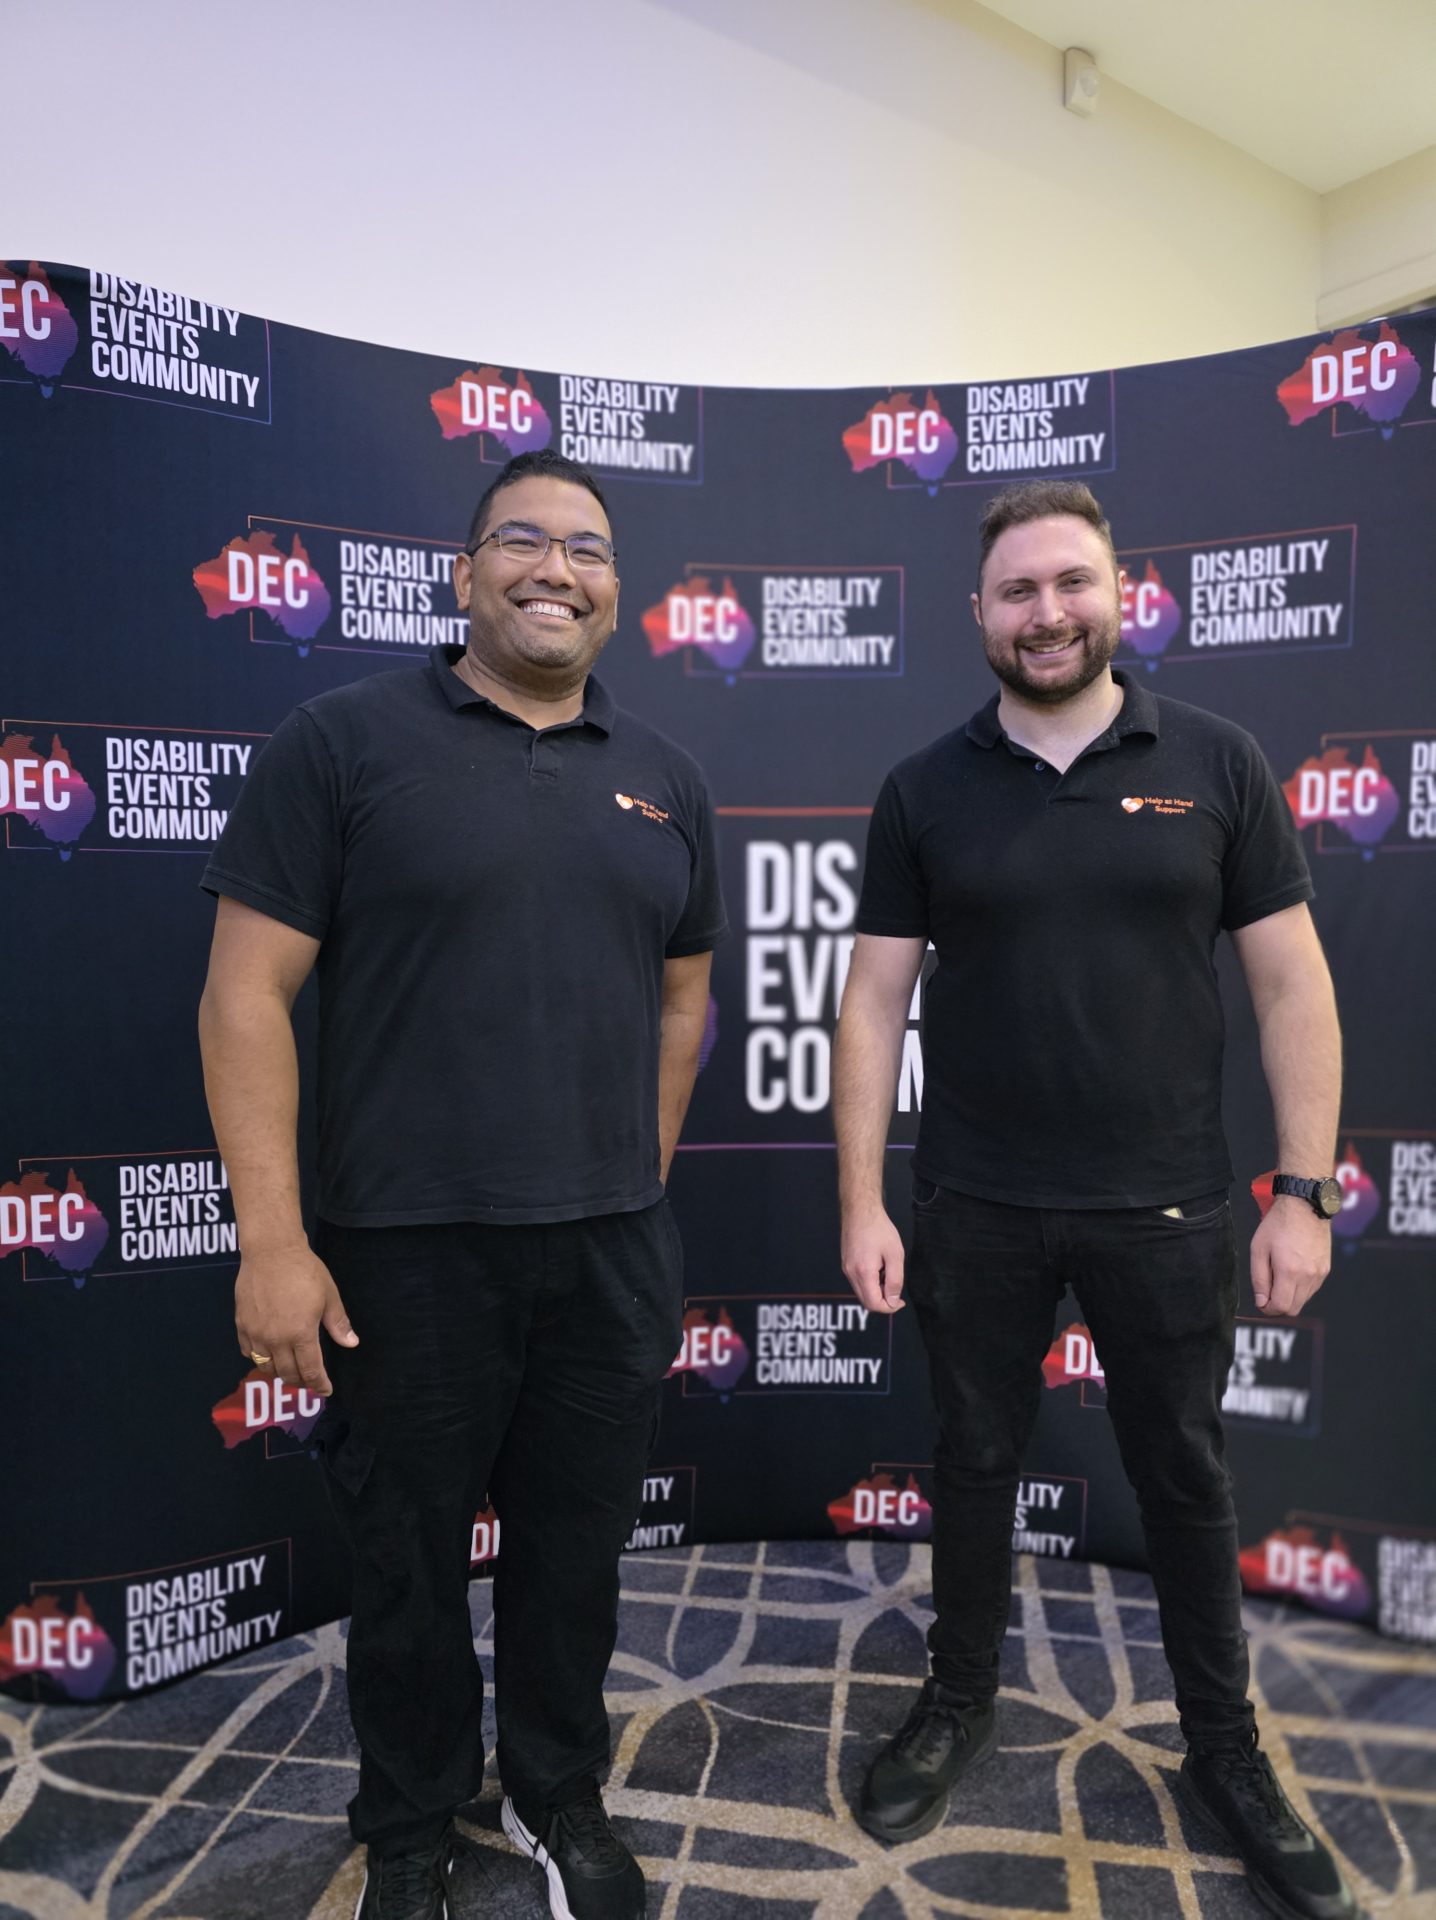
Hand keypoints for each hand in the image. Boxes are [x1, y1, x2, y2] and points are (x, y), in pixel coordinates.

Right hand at [235, 1242, 357, 1394]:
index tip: (326, 1390)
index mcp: (301, 1333)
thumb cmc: (304, 1270)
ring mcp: (256, 1333)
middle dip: (300, 1382)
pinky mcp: (241, 1325)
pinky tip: (269, 1353)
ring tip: (290, 1369)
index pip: (310, 1370)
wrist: (271, 1251)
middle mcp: (276, 1339)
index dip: (319, 1384)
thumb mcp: (329, 1296)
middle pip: (287, 1374)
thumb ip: (338, 1323)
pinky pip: (249, 1353)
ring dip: (279, 1373)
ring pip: (266, 1367)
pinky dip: (260, 1358)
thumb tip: (351, 1343)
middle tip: (309, 1381)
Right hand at [841, 1204, 906, 1314]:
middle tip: (896, 1287)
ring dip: (877, 1291)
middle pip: (866, 1302)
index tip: (901, 1301)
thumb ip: (895, 1280)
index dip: (889, 1308)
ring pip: (862, 1293)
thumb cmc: (879, 1229)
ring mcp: (846, 1269)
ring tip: (887, 1271)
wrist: (860, 1210)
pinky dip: (871, 1282)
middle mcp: (851, 1273)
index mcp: (863, 1272)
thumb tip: (893, 1300)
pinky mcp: (846, 1264)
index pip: (873, 1304)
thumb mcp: (895, 1254)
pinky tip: (879, 1267)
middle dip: (883, 1300)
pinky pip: (858, 1282)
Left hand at [1250, 1196, 1330, 1316]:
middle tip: (1267, 1291)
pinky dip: (1300, 1288)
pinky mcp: (1326, 1269)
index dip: (1268, 1308)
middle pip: (1294, 1309)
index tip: (1261, 1300)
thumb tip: (1261, 1302)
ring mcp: (1320, 1273)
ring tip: (1279, 1275)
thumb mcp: (1258, 1249)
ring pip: (1303, 1300)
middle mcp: (1308, 1276)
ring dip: (1290, 1296)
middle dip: (1278, 1305)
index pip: (1281, 1307)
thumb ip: (1259, 1279)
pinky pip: (1312, 1289)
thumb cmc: (1278, 1225)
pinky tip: (1291, 1270)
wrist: (1305, 1206)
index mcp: (1290, 1272)